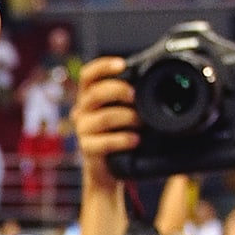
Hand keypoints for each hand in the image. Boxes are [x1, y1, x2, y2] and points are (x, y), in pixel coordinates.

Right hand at [70, 55, 134, 194]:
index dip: (103, 66)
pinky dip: (123, 140)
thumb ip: (130, 97)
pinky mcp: (87, 149)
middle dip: (118, 91)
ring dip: (127, 117)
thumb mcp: (125, 112)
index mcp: (89, 97)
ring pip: (103, 118)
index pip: (88, 75)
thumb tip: (152, 79)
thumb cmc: (122, 135)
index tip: (122, 64)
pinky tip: (136, 140)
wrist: (112, 170)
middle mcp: (82, 111)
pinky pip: (104, 142)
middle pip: (95, 93)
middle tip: (135, 96)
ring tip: (142, 122)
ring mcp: (82, 130)